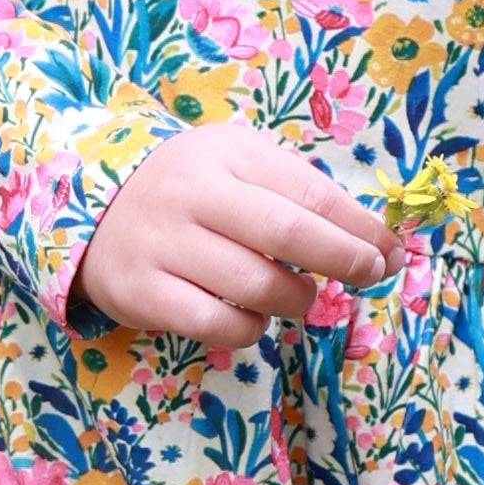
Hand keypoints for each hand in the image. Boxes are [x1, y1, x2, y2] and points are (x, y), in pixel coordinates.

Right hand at [71, 122, 395, 348]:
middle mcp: (192, 194)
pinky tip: (254, 317)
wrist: (92, 207)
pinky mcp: (141, 292)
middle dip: (344, 261)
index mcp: (226, 155)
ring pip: (256, 286)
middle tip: (369, 276)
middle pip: (287, 234)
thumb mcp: (238, 168)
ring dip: (296, 299)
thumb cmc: (191, 191)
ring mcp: (163, 244)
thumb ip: (300, 195)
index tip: (391, 252)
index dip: (361, 228)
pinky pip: (217, 325)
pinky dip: (251, 329)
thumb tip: (378, 244)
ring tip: (299, 296)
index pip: (310, 193)